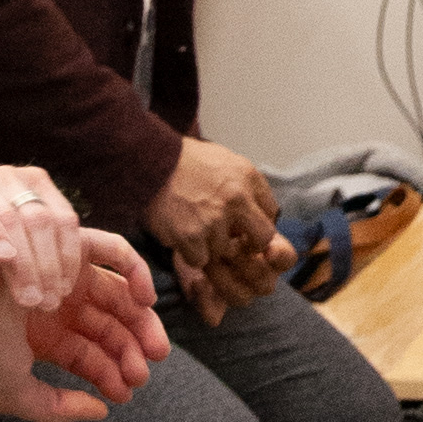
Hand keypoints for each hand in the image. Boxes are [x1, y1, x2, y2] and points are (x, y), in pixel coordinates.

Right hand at [0, 155, 81, 315]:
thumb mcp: (17, 243)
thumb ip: (48, 249)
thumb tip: (98, 264)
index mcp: (34, 186)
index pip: (65, 219)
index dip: (68, 258)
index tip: (63, 293)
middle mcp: (10, 178)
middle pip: (42, 220)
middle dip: (48, 266)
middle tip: (47, 303)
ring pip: (14, 217)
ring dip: (25, 263)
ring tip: (28, 299)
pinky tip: (3, 256)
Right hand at [0, 193, 164, 421]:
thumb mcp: (12, 391)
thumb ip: (54, 408)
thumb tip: (100, 409)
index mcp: (38, 334)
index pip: (84, 354)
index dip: (108, 374)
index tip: (126, 393)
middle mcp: (54, 303)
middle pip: (105, 325)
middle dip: (129, 352)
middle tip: (144, 374)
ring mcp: (63, 270)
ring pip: (117, 295)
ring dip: (140, 322)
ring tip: (152, 351)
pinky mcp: (71, 242)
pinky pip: (116, 253)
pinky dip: (137, 274)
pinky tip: (144, 302)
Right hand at [150, 132, 287, 321]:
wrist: (151, 162)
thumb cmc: (186, 162)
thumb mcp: (226, 161)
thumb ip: (246, 185)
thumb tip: (262, 209)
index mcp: (248, 178)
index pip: (271, 213)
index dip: (258, 224)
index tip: (245, 228)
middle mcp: (237, 199)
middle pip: (262, 239)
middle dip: (250, 244)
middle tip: (232, 242)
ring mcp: (214, 219)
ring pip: (224, 251)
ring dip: (210, 246)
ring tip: (193, 227)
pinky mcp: (191, 236)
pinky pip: (200, 260)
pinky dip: (190, 253)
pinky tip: (181, 235)